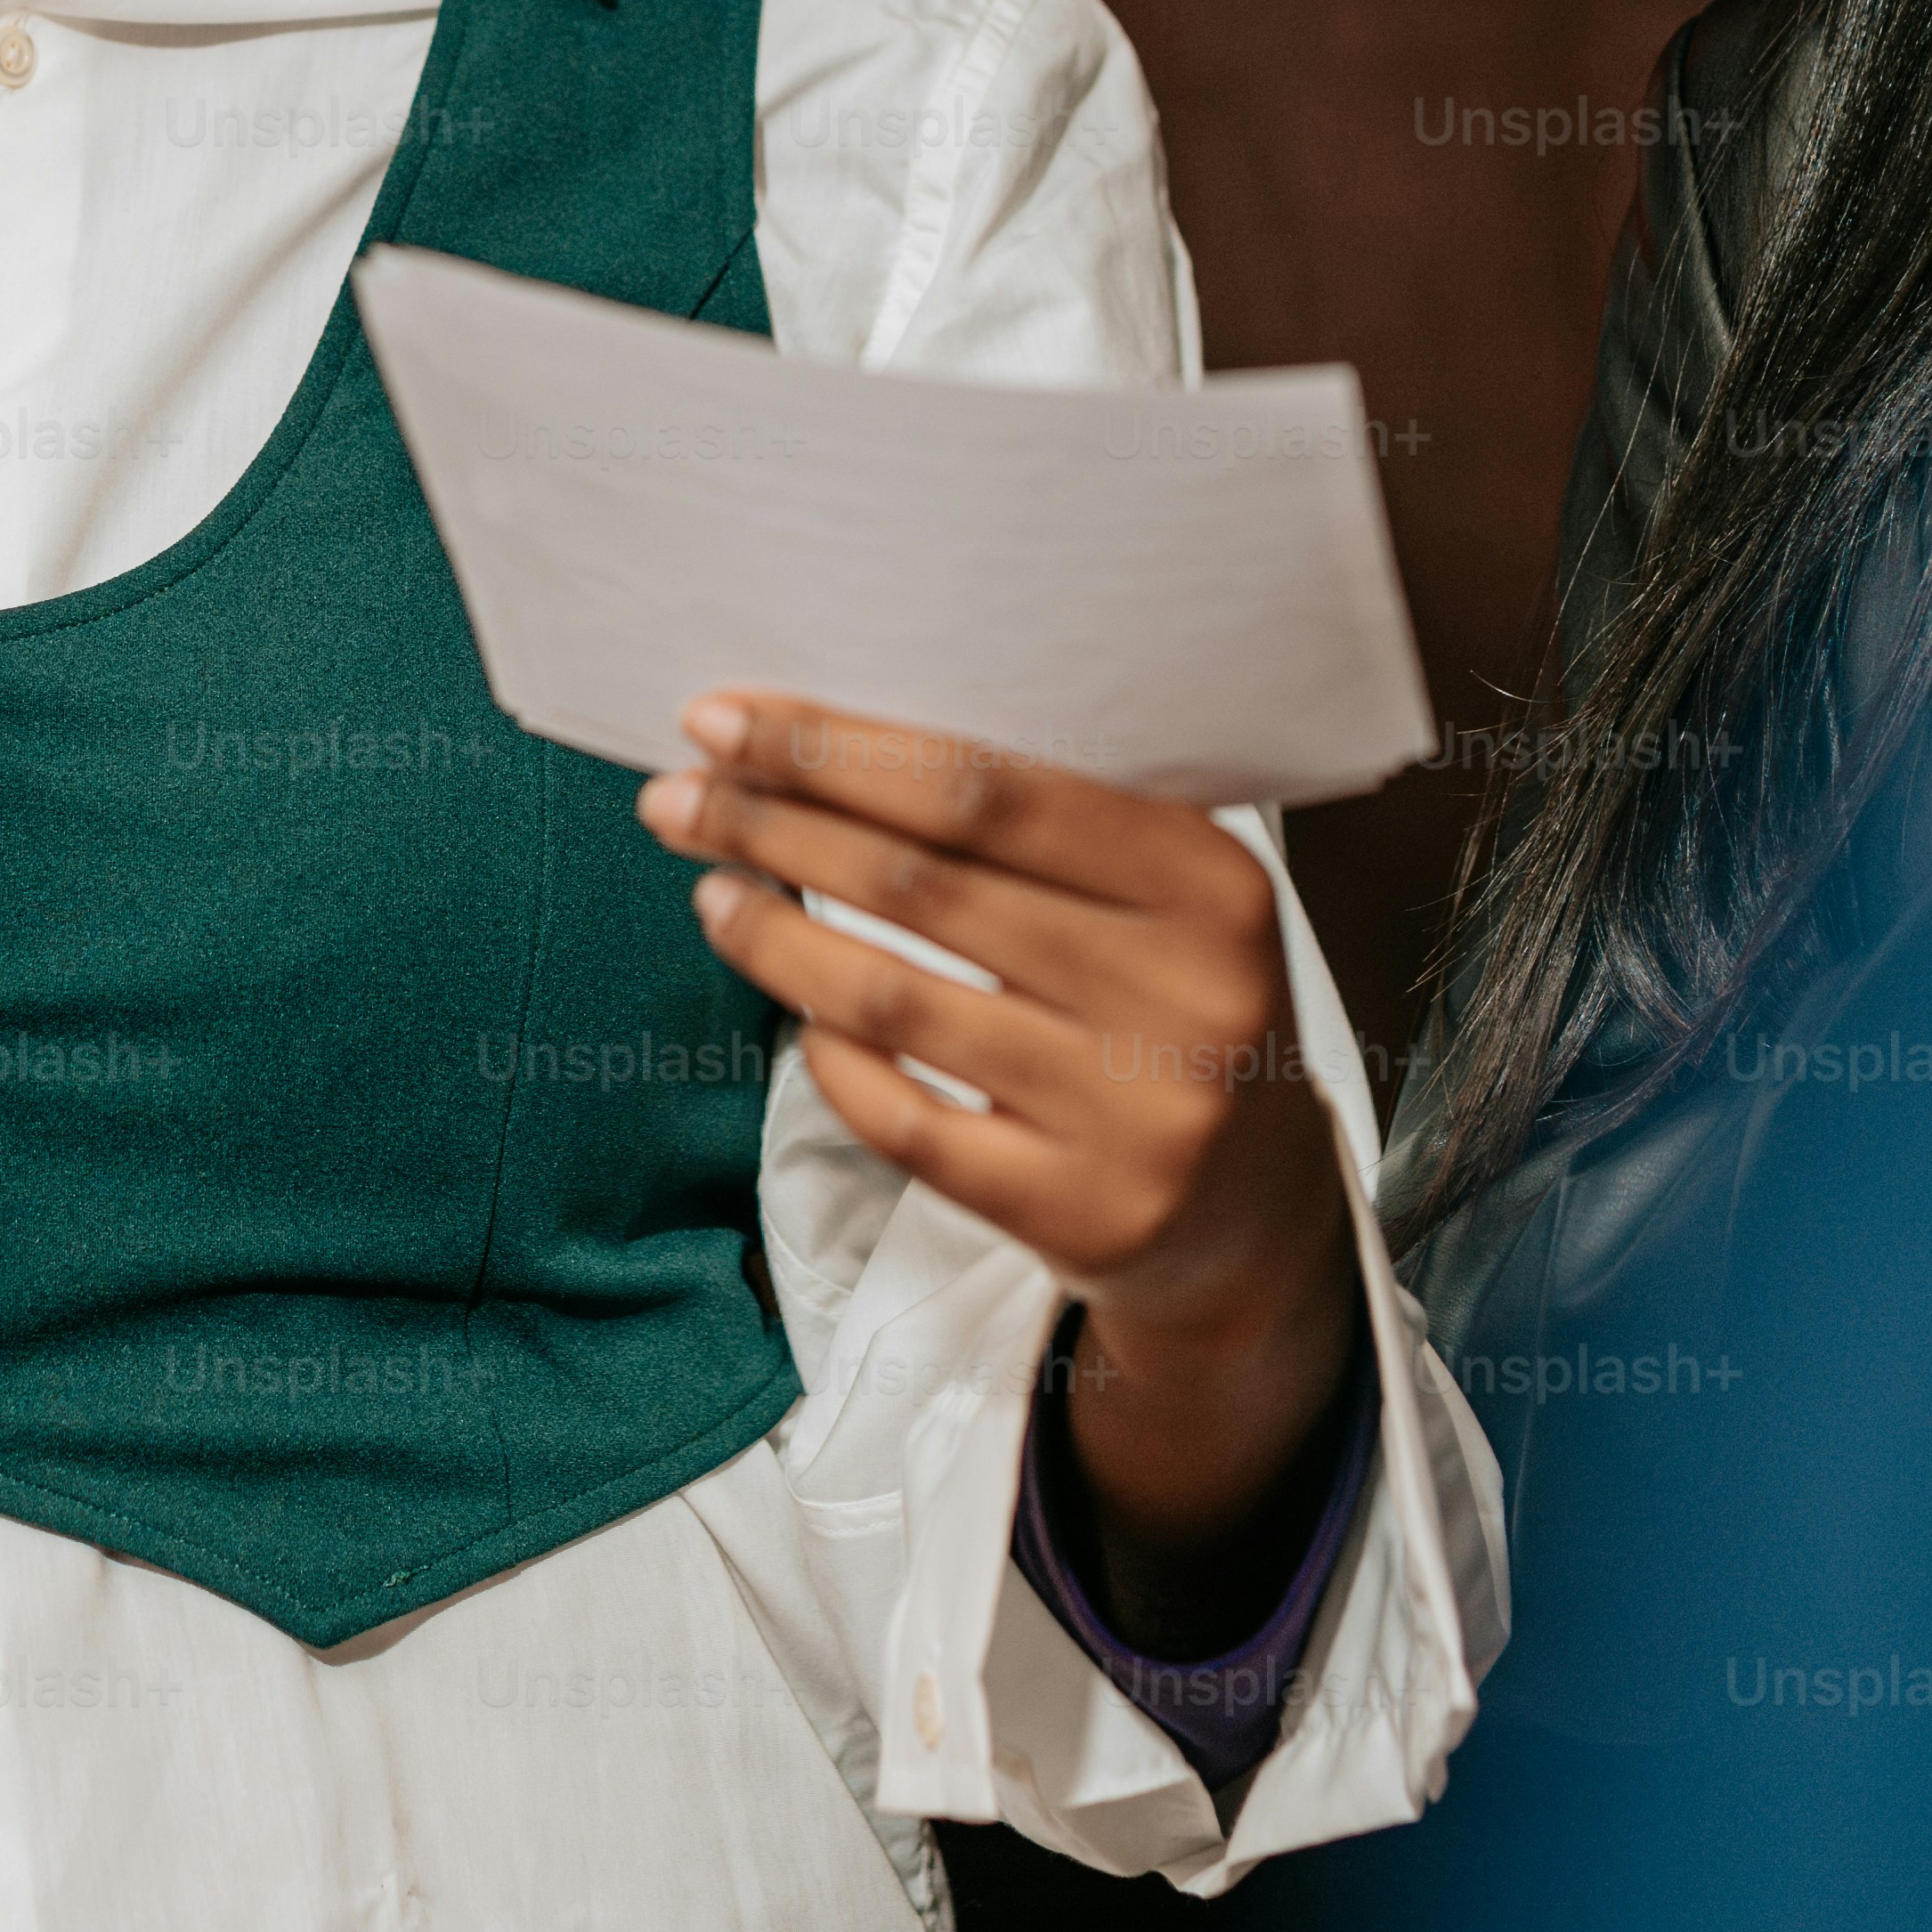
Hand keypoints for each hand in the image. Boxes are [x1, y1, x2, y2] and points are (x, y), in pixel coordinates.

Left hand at [641, 693, 1359, 1584]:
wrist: (1253, 1208)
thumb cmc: (1171, 1007)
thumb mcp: (1161, 899)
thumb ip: (1046, 823)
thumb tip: (833, 736)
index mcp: (1209, 886)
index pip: (989, 791)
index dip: (840, 750)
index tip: (725, 719)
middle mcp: (1182, 1000)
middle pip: (926, 887)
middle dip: (778, 825)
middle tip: (679, 794)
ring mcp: (1130, 1118)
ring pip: (896, 1003)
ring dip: (776, 935)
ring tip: (711, 890)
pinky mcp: (1074, 1213)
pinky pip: (905, 1121)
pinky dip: (831, 1056)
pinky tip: (791, 1009)